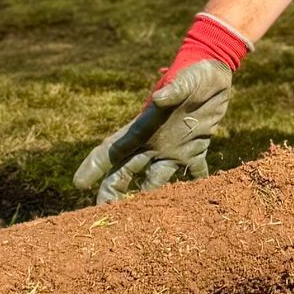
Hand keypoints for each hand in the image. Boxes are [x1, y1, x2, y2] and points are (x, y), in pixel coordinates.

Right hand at [73, 12, 249, 202]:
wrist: (214, 70)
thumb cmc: (193, 72)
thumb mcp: (184, 80)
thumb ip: (173, 90)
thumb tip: (160, 98)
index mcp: (144, 126)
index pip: (112, 149)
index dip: (94, 166)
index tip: (78, 184)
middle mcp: (153, 142)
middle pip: (126, 172)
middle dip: (112, 193)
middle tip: (102, 215)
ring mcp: (173, 148)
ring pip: (154, 180)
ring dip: (149, 199)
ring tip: (143, 222)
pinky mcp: (196, 148)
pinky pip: (193, 174)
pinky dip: (193, 188)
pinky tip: (191, 208)